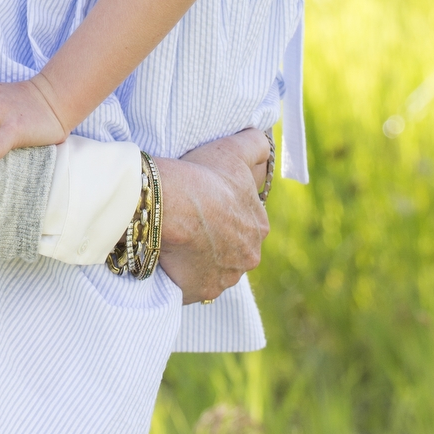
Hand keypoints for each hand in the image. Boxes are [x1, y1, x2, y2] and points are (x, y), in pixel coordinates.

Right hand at [154, 129, 270, 303]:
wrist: (167, 204)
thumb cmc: (201, 176)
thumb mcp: (233, 150)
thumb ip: (255, 146)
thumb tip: (266, 142)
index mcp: (259, 226)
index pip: (244, 220)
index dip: (224, 210)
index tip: (205, 202)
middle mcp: (248, 257)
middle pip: (232, 248)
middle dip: (216, 238)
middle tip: (190, 221)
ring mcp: (225, 278)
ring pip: (213, 267)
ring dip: (200, 258)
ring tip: (177, 240)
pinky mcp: (201, 292)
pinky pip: (192, 284)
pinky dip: (183, 274)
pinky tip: (169, 258)